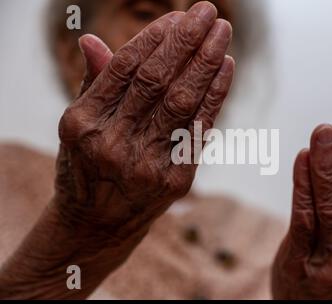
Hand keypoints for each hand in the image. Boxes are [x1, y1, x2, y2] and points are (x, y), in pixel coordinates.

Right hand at [55, 2, 233, 239]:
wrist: (98, 224)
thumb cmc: (85, 169)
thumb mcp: (76, 128)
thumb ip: (93, 84)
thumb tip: (91, 41)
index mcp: (82, 124)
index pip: (126, 68)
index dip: (155, 39)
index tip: (177, 18)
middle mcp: (112, 144)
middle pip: (158, 80)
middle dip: (187, 41)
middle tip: (208, 12)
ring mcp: (146, 165)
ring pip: (183, 102)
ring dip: (207, 62)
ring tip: (223, 33)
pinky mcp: (175, 180)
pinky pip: (200, 130)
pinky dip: (215, 97)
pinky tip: (225, 69)